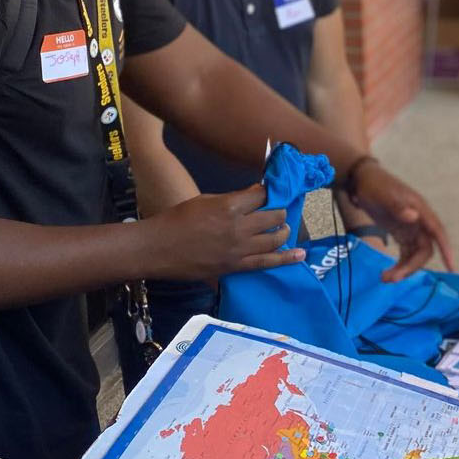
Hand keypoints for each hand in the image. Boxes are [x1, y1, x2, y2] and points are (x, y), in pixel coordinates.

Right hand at [145, 185, 302, 281]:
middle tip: (279, 211)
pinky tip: (299, 255)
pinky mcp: (235, 267)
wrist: (159, 248)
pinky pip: (266, 262)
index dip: (270, 192)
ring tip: (285, 229)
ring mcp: (239, 249)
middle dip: (279, 211)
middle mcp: (239, 227)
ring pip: (275, 239)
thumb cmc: (177, 220)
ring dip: (283, 231)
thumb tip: (253, 196)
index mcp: (230, 206)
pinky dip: (286, 258)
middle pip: (274, 216)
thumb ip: (232, 199)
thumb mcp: (205, 200)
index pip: (262, 195)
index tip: (272, 191)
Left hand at [347, 162, 453, 279]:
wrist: (362, 181)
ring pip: (415, 255)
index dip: (446, 250)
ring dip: (404, 269)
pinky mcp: (402, 234)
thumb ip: (397, 206)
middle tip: (391, 278)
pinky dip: (399, 265)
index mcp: (420, 210)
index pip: (437, 232)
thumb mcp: (383, 195)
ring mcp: (411, 229)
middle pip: (424, 250)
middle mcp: (419, 221)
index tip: (451, 268)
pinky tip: (387, 273)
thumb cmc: (374, 185)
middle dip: (412, 267)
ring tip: (385, 278)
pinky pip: (406, 254)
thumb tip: (414, 217)